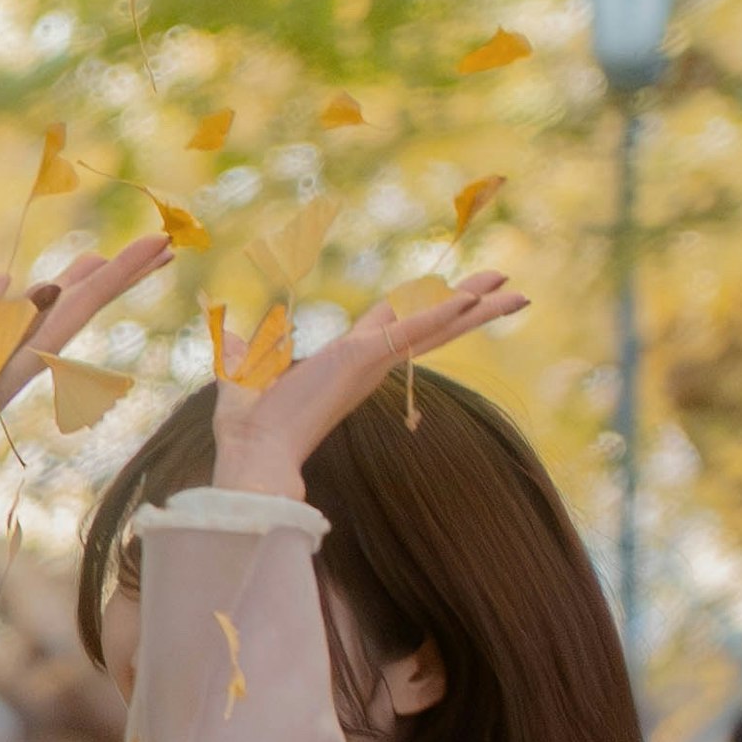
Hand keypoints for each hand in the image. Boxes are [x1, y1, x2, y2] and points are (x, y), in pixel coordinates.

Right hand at [0, 231, 176, 519]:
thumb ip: (14, 325)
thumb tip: (52, 288)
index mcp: (36, 345)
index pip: (89, 299)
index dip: (124, 270)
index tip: (161, 242)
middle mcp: (24, 339)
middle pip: (81, 297)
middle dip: (120, 273)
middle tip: (160, 245)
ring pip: (40, 301)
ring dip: (71, 280)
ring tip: (96, 258)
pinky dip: (4, 291)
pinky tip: (7, 279)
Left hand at [207, 271, 528, 496]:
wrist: (252, 454)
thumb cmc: (247, 427)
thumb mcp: (243, 371)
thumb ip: (243, 348)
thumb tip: (226, 329)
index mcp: (350, 361)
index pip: (397, 324)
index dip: (427, 304)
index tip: (455, 291)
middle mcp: (369, 362)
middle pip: (430, 323)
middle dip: (468, 303)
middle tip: (507, 286)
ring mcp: (371, 362)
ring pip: (435, 326)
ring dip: (474, 306)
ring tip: (516, 291)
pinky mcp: (365, 360)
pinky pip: (412, 332)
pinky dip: (440, 314)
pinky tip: (471, 300)